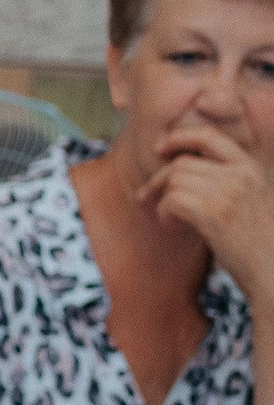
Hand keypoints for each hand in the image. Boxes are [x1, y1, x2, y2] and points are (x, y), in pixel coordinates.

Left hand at [139, 120, 273, 299]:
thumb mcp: (247, 199)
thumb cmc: (255, 241)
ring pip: (174, 181)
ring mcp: (228, 191)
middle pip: (182, 163)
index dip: (178, 138)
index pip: (208, 136)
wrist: (272, 268)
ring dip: (162, 201)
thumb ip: (223, 180)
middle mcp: (241, 174)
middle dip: (157, 179)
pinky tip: (174, 228)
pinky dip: (164, 215)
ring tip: (172, 221)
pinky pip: (171, 201)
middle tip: (143, 197)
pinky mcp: (214, 212)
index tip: (158, 148)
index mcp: (250, 167)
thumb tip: (175, 169)